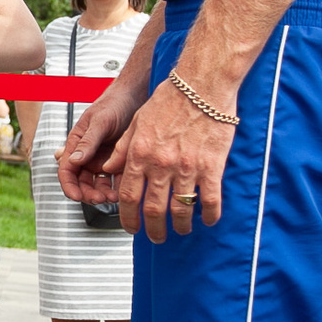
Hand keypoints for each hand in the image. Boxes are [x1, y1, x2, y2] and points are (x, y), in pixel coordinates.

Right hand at [56, 87, 135, 204]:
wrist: (137, 96)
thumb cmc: (115, 102)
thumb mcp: (100, 121)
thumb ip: (87, 142)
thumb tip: (74, 160)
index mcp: (77, 143)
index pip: (66, 170)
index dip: (69, 186)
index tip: (77, 197)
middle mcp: (88, 153)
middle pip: (82, 182)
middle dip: (89, 193)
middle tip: (101, 198)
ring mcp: (102, 158)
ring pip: (98, 184)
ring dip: (104, 193)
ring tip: (114, 196)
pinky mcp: (118, 161)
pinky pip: (116, 179)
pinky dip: (119, 187)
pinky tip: (125, 188)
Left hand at [113, 85, 236, 241]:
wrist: (202, 84)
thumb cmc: (171, 98)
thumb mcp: (137, 122)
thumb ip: (123, 149)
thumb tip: (110, 169)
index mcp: (140, 154)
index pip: (128, 195)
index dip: (128, 217)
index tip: (132, 227)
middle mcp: (161, 164)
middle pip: (152, 209)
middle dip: (153, 229)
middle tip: (156, 237)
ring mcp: (186, 167)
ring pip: (180, 209)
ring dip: (180, 226)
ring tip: (181, 230)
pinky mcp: (211, 166)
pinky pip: (209, 199)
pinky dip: (209, 214)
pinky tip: (209, 220)